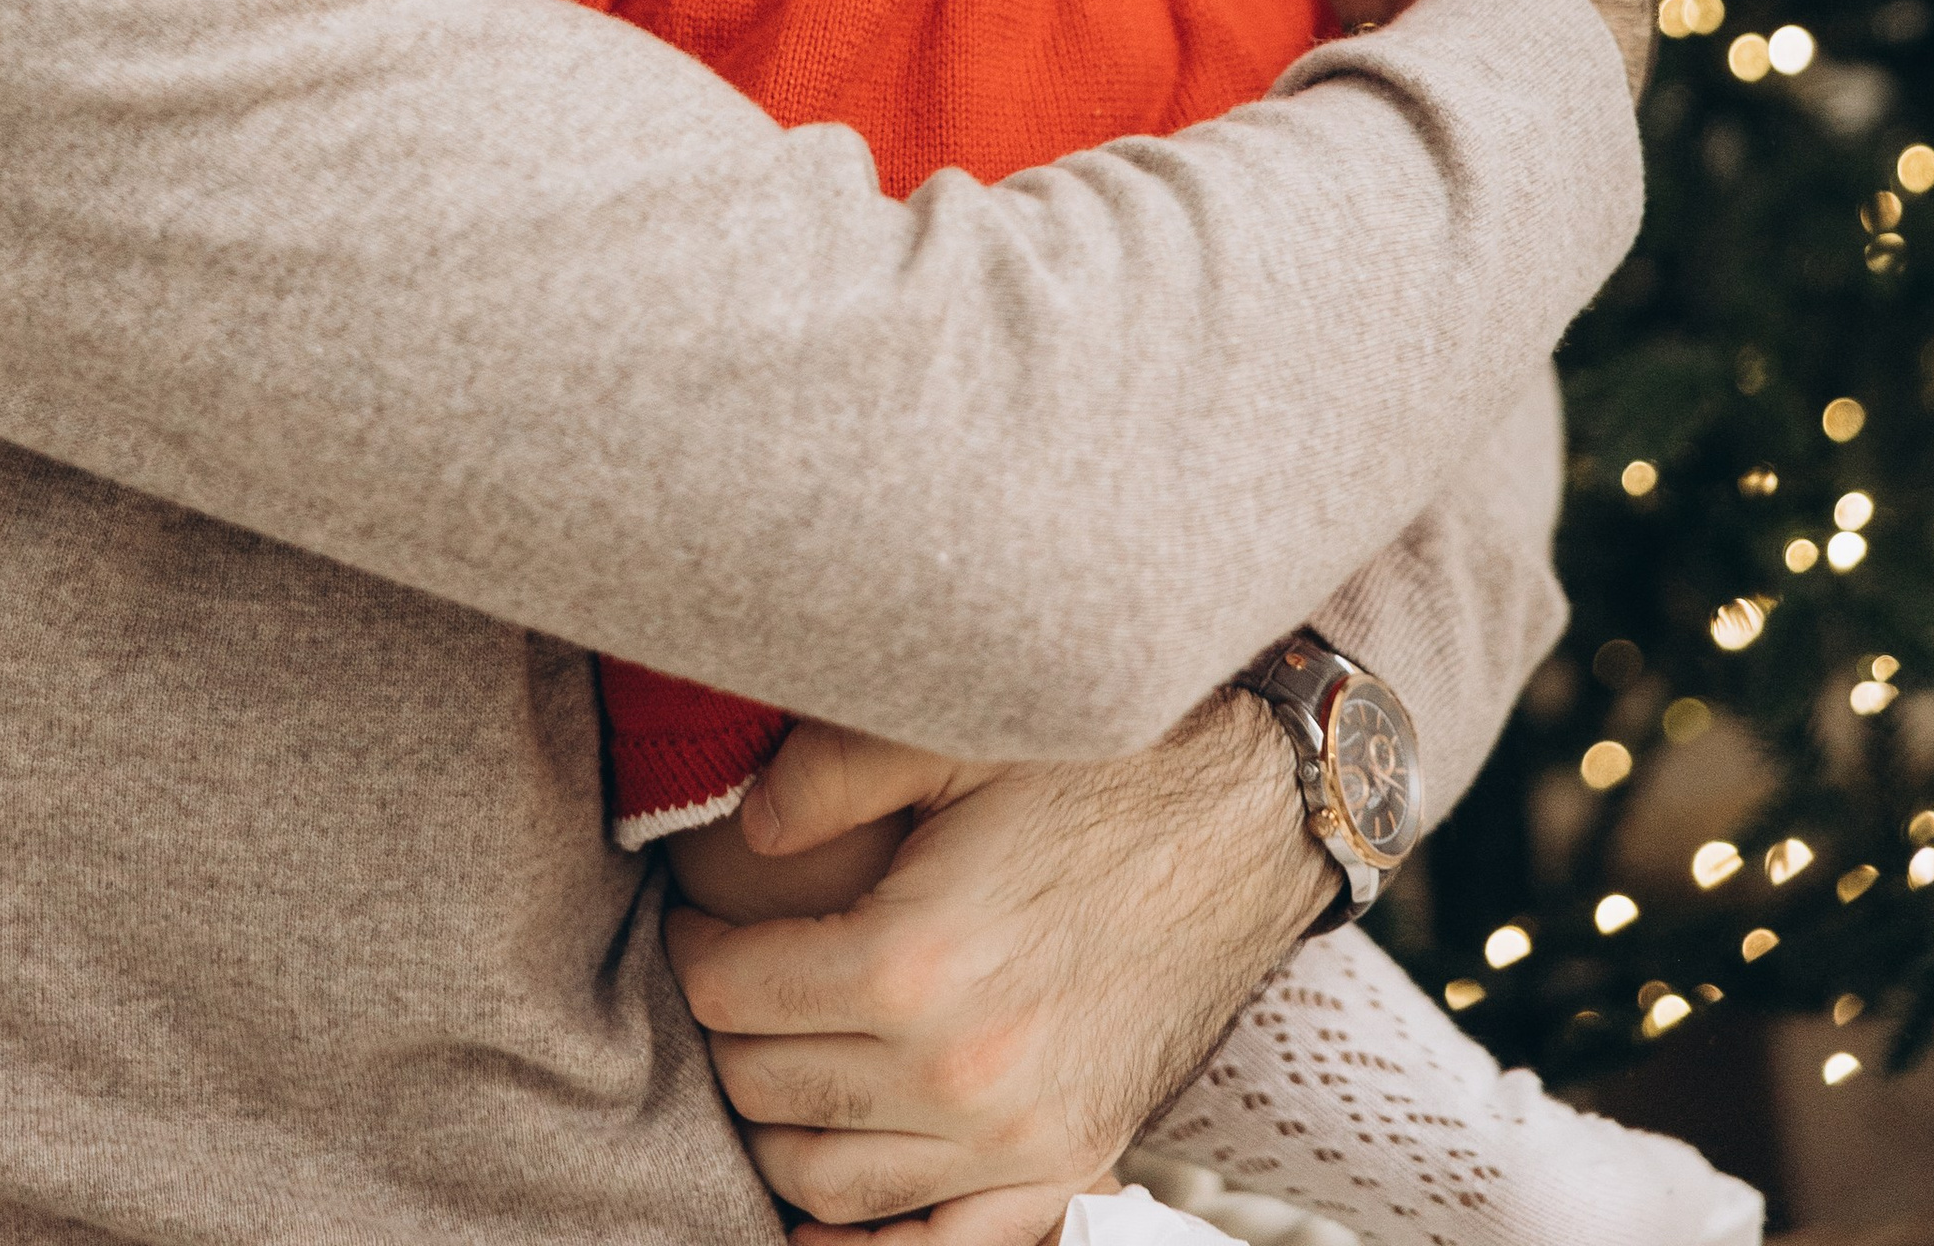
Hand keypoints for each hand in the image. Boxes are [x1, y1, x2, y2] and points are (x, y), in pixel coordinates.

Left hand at [664, 688, 1328, 1241]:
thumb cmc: (1101, 768)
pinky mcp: (1071, 1164)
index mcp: (911, 964)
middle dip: (725, 1042)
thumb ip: (829, 772)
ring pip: (832, 1187)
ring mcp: (1020, 1138)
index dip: (692, 957)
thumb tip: (744, 828)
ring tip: (767, 1072)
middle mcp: (958, 1074)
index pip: (734, 995)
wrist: (1246, 821)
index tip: (687, 927)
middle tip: (722, 991)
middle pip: (770, 1094)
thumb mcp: (956, 737)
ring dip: (776, 1139)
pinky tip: (823, 1224)